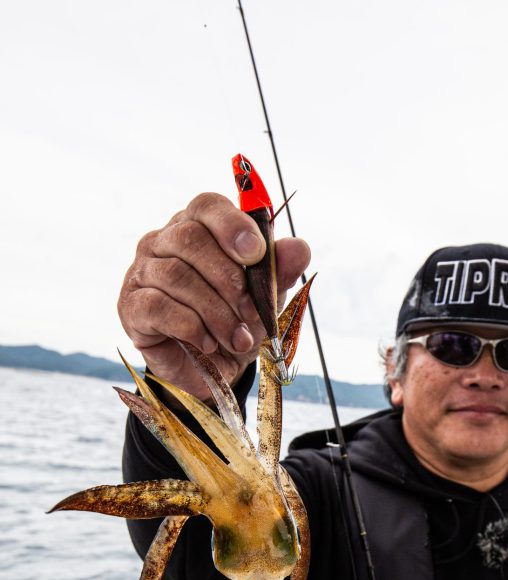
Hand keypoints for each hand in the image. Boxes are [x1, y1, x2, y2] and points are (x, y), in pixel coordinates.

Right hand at [117, 192, 310, 397]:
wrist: (209, 369)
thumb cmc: (234, 321)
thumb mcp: (264, 298)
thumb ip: (279, 271)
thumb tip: (300, 248)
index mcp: (196, 227)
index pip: (207, 205)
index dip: (232, 225)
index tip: (256, 255)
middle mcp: (162, 241)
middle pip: (190, 238)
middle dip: (229, 280)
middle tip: (252, 315)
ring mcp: (142, 272)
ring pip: (177, 276)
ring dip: (216, 313)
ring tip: (237, 339)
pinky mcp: (131, 306)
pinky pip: (159, 306)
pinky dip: (191, 328)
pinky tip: (207, 343)